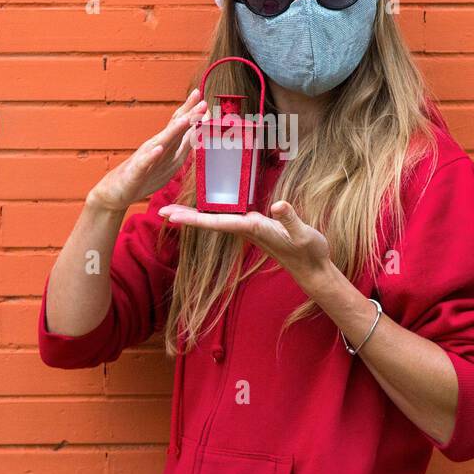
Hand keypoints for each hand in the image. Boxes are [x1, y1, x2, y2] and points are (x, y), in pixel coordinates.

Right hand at [88, 89, 207, 212]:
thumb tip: (199, 133)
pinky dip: (151, 156)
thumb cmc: (143, 175)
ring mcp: (146, 159)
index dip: (194, 114)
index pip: (181, 126)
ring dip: (174, 130)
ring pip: (162, 142)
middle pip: (174, 129)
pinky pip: (144, 163)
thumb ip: (182, 146)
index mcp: (166, 145)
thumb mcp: (168, 161)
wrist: (115, 191)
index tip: (205, 100)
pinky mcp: (136, 173)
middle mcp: (156, 148)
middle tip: (202, 102)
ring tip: (186, 119)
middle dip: (189, 116)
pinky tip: (158, 149)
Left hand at [157, 199, 334, 294]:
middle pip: (210, 222)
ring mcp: (250, 230)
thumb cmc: (309, 252)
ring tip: (174, 210)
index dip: (194, 218)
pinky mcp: (256, 228)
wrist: (313, 269)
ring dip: (195, 215)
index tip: (172, 216)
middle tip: (160, 212)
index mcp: (253, 228)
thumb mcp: (303, 234)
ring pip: (216, 220)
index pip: (217, 222)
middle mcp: (247, 229)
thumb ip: (291, 219)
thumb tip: (279, 205)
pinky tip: (207, 208)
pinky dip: (212, 213)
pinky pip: (228, 218)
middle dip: (185, 217)